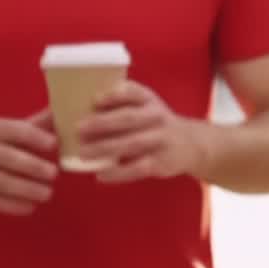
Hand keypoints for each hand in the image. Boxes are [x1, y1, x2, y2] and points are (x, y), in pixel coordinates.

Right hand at [0, 110, 57, 215]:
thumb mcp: (0, 130)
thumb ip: (30, 125)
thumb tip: (59, 114)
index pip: (13, 130)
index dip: (33, 136)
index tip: (53, 143)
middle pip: (6, 157)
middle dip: (31, 166)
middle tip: (53, 174)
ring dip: (24, 189)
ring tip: (46, 194)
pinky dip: (11, 205)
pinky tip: (29, 207)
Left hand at [77, 80, 203, 183]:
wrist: (190, 144)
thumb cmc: (155, 122)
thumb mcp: (146, 105)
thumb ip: (121, 104)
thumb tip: (80, 109)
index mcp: (149, 100)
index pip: (133, 92)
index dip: (114, 95)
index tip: (95, 100)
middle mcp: (156, 117)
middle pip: (128, 119)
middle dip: (102, 123)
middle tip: (78, 129)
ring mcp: (160, 140)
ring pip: (130, 144)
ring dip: (104, 148)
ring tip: (83, 153)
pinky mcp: (160, 162)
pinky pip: (136, 168)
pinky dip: (117, 173)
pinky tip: (100, 175)